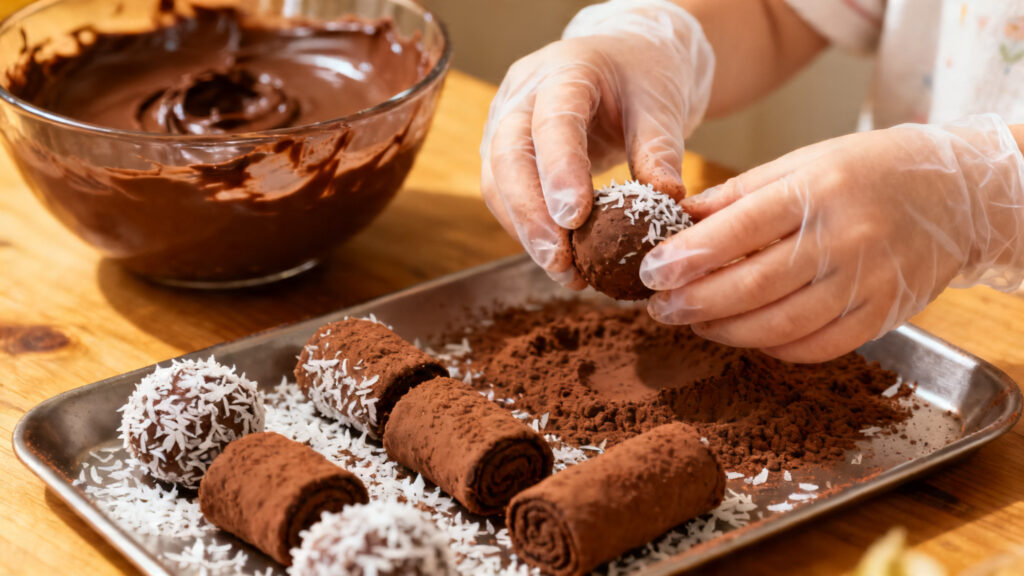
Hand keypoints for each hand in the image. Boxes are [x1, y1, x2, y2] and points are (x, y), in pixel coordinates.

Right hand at [479, 0, 713, 286]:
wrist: (619, 65)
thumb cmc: (640, 79)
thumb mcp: (660, 102)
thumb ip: (660, 147)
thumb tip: (667, 199)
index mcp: (565, 71)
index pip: (552, 121)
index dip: (559, 169)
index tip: (574, 219)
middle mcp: (522, 95)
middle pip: (508, 155)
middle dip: (529, 213)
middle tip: (558, 260)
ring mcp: (504, 124)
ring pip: (496, 182)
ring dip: (526, 232)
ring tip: (564, 272)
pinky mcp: (503, 154)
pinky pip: (504, 197)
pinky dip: (529, 232)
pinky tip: (561, 262)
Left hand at [640, 114, 1023, 361]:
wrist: (956, 194)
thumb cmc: (868, 170)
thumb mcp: (804, 161)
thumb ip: (740, 194)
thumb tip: (680, 221)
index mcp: (818, 189)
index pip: (739, 229)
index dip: (689, 256)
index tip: (650, 272)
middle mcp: (844, 237)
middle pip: (753, 285)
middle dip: (695, 302)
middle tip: (660, 307)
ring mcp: (867, 281)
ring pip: (780, 324)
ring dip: (725, 331)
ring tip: (694, 321)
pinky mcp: (882, 315)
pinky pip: (816, 346)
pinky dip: (772, 347)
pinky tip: (746, 334)